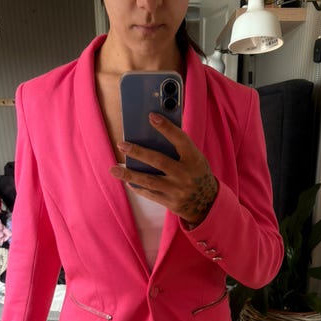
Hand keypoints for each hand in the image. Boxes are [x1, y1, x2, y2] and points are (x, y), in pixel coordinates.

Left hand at [109, 113, 217, 227]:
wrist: (208, 203)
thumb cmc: (197, 174)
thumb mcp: (195, 160)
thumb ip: (179, 150)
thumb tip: (152, 137)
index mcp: (194, 160)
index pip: (180, 140)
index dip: (166, 128)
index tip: (151, 116)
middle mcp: (186, 175)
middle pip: (159, 161)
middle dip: (138, 152)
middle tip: (122, 145)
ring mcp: (178, 190)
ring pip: (149, 180)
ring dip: (129, 174)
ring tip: (113, 169)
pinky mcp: (171, 203)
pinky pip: (150, 193)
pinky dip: (137, 186)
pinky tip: (127, 181)